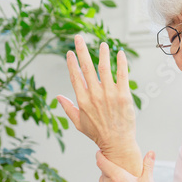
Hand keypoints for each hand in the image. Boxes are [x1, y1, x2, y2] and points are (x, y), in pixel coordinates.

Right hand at [57, 35, 137, 159]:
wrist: (117, 143)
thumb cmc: (98, 134)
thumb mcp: (79, 123)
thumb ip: (68, 108)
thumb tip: (57, 97)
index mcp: (83, 100)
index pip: (75, 76)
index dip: (71, 63)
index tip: (69, 52)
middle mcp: (95, 95)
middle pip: (87, 67)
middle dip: (81, 50)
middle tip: (79, 37)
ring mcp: (110, 94)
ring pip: (105, 68)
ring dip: (103, 54)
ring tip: (102, 44)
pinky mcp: (124, 95)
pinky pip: (122, 75)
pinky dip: (121, 63)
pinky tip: (120, 53)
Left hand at [92, 151, 169, 181]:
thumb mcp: (149, 181)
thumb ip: (148, 164)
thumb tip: (151, 152)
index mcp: (118, 177)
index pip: (101, 162)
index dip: (100, 155)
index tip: (101, 152)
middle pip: (103, 172)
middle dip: (108, 168)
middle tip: (117, 168)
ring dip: (105, 179)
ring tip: (116, 180)